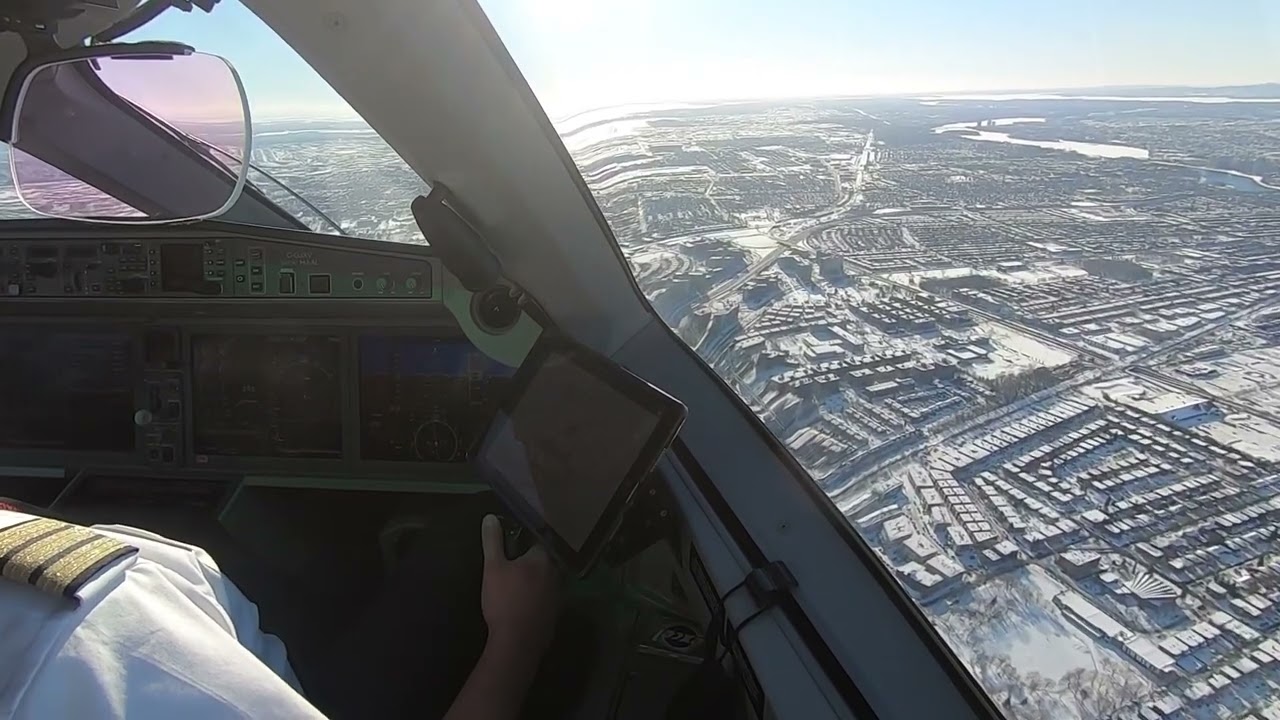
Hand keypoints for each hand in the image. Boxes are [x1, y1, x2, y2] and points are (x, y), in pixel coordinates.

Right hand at [479, 514, 559, 654]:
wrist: (518, 641)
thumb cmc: (504, 600)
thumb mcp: (492, 567)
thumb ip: (492, 541)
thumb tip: (490, 518)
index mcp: (543, 558)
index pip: (536, 543)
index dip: (523, 545)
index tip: (512, 550)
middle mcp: (556, 573)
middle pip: (544, 561)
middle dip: (530, 563)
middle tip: (513, 569)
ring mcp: (559, 595)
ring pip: (547, 581)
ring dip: (536, 581)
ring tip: (518, 587)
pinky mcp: (557, 613)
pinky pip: (547, 598)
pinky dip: (538, 598)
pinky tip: (525, 604)